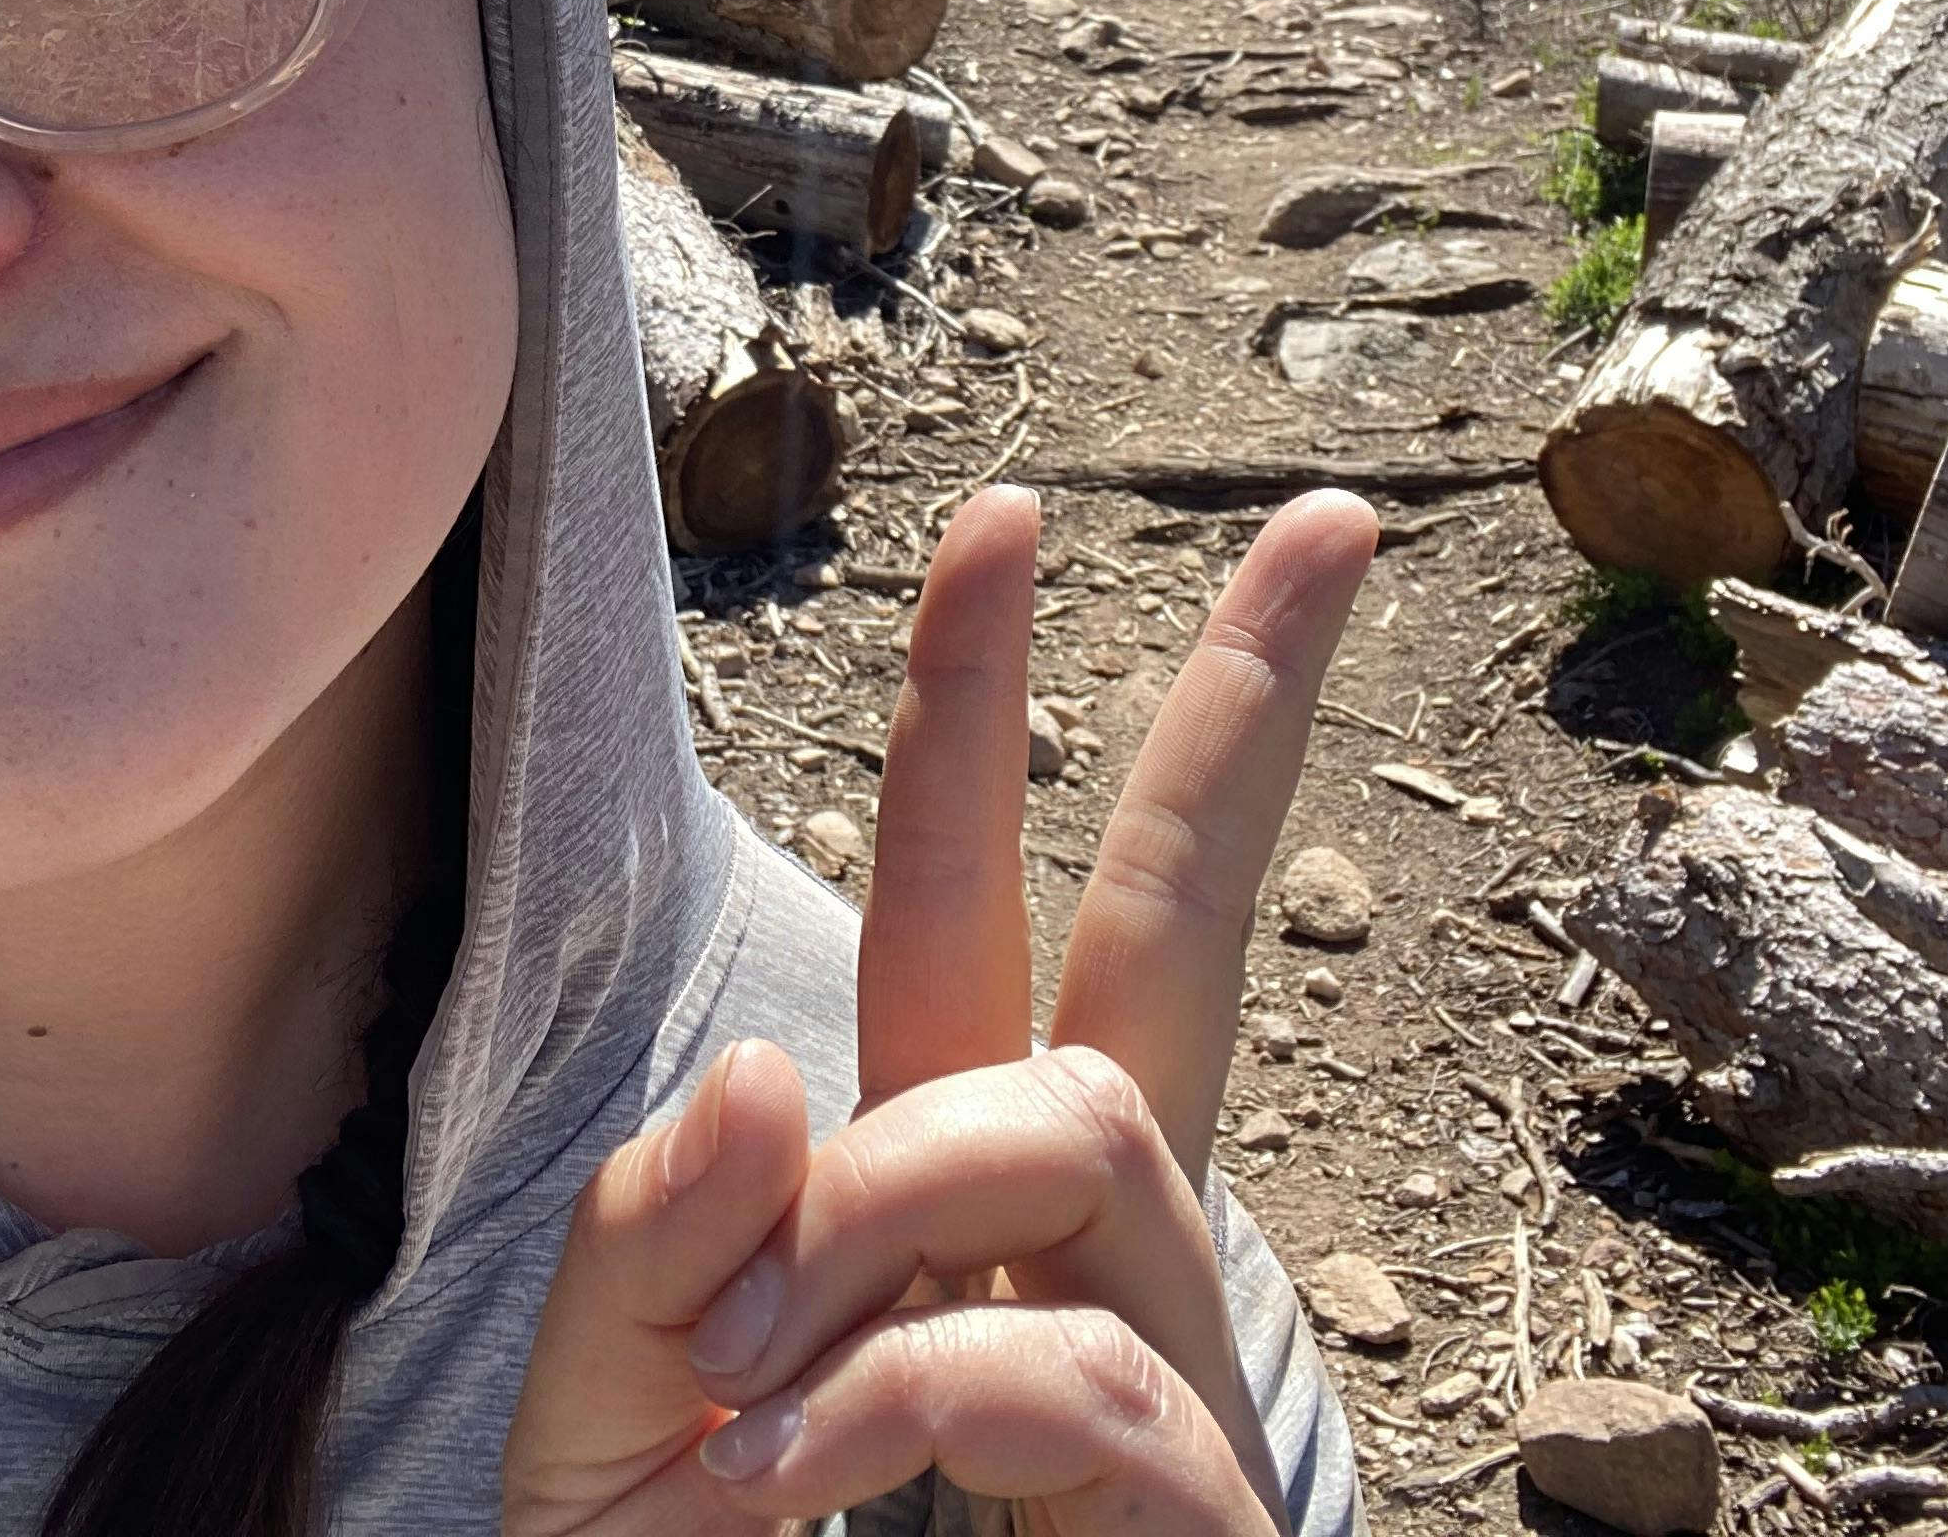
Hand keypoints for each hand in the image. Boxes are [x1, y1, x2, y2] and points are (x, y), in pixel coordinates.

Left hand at [500, 484, 1379, 1532]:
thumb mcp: (618, 1421)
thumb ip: (658, 1237)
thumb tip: (756, 1060)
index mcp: (944, 1185)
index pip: (971, 904)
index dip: (982, 710)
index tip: (1010, 510)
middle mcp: (1079, 1231)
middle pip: (1180, 915)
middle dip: (1243, 703)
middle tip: (1329, 514)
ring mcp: (1151, 1356)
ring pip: (1064, 1120)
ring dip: (881, 1204)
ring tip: (743, 1402)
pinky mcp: (1184, 1504)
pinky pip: (1047, 1363)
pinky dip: (884, 1398)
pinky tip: (771, 1490)